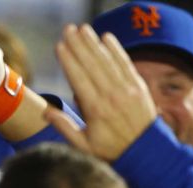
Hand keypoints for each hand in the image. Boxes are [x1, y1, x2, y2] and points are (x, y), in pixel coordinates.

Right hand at [45, 24, 156, 160]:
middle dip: (79, 45)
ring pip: (107, 61)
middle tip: (68, 29)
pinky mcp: (139, 87)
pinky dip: (116, 50)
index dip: (68, 60)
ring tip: (83, 29)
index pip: (78, 78)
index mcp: (95, 109)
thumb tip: (46, 112)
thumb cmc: (111, 150)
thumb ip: (64, 127)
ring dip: (94, 43)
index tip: (60, 46)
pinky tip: (107, 38)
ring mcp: (126, 90)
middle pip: (91, 65)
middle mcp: (111, 96)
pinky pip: (125, 64)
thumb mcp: (83, 145)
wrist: (146, 153)